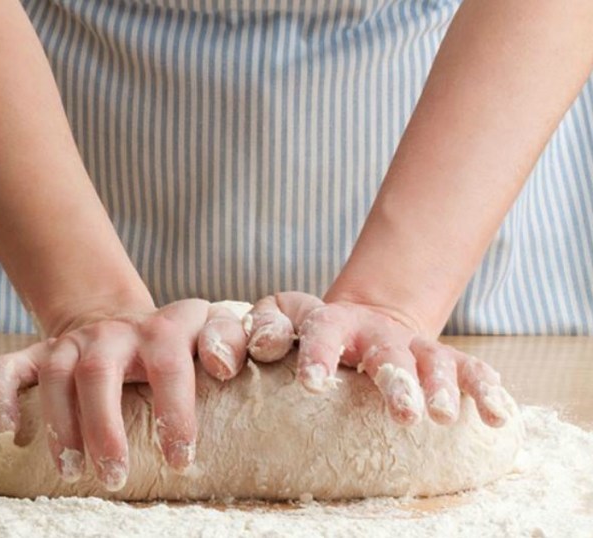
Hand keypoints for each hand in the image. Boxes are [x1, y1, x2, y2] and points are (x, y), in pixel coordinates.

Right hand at [0, 299, 247, 490]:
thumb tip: (226, 367)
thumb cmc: (175, 345)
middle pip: (99, 373)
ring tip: (70, 473)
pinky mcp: (37, 353)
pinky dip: (2, 398)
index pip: (170, 362)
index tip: (179, 460)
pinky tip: (8, 432)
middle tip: (115, 478)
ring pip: (55, 376)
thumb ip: (227, 341)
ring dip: (60, 426)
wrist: (117, 318)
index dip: (175, 410)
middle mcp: (114, 333)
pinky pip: (8, 369)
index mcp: (162, 329)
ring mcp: (71, 343)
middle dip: (104, 428)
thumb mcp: (207, 332)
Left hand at [245, 292, 516, 426]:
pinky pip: (470, 372)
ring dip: (441, 389)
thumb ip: (263, 327)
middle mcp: (376, 334)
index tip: (312, 384)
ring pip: (432, 362)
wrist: (360, 320)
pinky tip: (497, 416)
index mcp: (333, 323)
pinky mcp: (444, 362)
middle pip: (388, 352)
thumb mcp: (280, 318)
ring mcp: (414, 347)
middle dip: (398, 382)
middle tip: (405, 415)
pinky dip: (486, 391)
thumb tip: (258, 347)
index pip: (322, 333)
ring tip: (444, 418)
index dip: (318, 355)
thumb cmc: (307, 331)